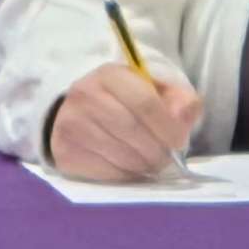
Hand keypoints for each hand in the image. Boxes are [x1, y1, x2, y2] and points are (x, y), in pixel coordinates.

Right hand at [48, 62, 204, 182]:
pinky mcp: (64, 151)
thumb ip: (179, 100)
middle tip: (166, 158)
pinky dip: (126, 174)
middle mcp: (85, 95)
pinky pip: (106, 171)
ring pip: (120, 154)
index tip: (180, 142)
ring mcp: (71, 124)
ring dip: (144, 165)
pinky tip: (130, 167)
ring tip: (150, 162)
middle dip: (157, 150)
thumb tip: (184, 116)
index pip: (144, 102)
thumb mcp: (155, 91)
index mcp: (110, 74)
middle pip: (132, 130)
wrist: (80, 112)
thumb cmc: (125, 101)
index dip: (168, 126)